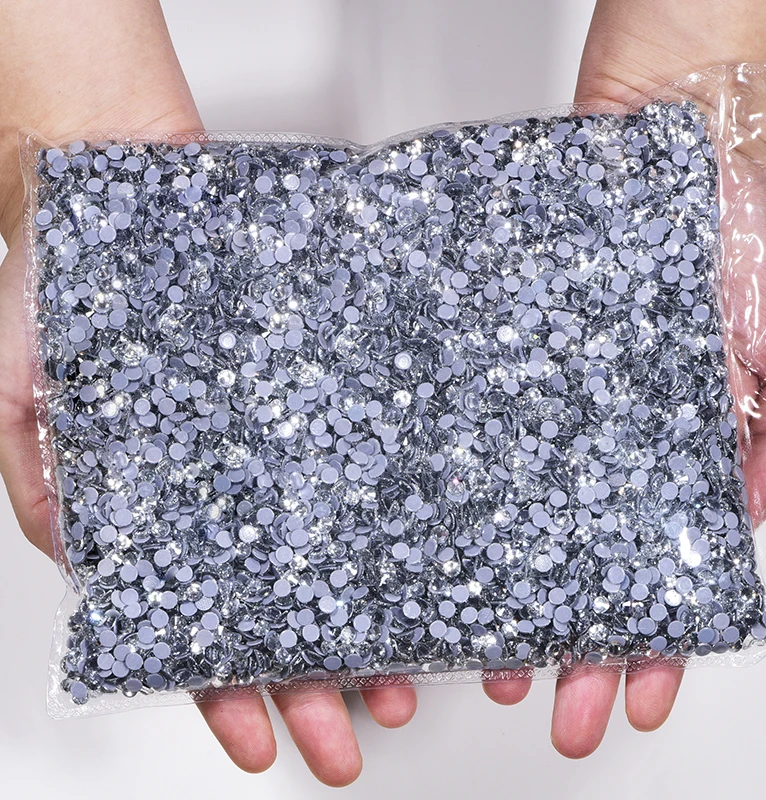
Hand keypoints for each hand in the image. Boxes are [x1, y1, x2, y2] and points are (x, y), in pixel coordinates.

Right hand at [0, 0, 418, 785]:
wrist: (119, 176)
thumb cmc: (61, 282)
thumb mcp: (23, 394)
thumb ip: (49, 487)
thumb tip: (85, 567)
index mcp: (163, 510)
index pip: (197, 626)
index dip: (229, 694)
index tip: (267, 746)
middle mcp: (232, 487)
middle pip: (282, 607)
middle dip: (319, 680)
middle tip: (366, 727)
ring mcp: (282, 442)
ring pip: (334, 551)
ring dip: (367, 618)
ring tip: (404, 672)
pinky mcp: (320, 388)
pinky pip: (360, 459)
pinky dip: (390, 509)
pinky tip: (418, 550)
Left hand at [520, 0, 765, 758]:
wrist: (668, 139)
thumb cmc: (735, 230)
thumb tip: (741, 510)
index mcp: (683, 454)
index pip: (667, 573)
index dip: (654, 643)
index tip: (629, 699)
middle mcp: (610, 446)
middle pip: (593, 571)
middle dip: (583, 650)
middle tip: (556, 712)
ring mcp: (554, 415)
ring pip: (531, 527)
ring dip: (521, 601)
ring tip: (498, 665)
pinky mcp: (505, 375)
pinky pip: (487, 451)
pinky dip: (474, 507)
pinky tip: (458, 560)